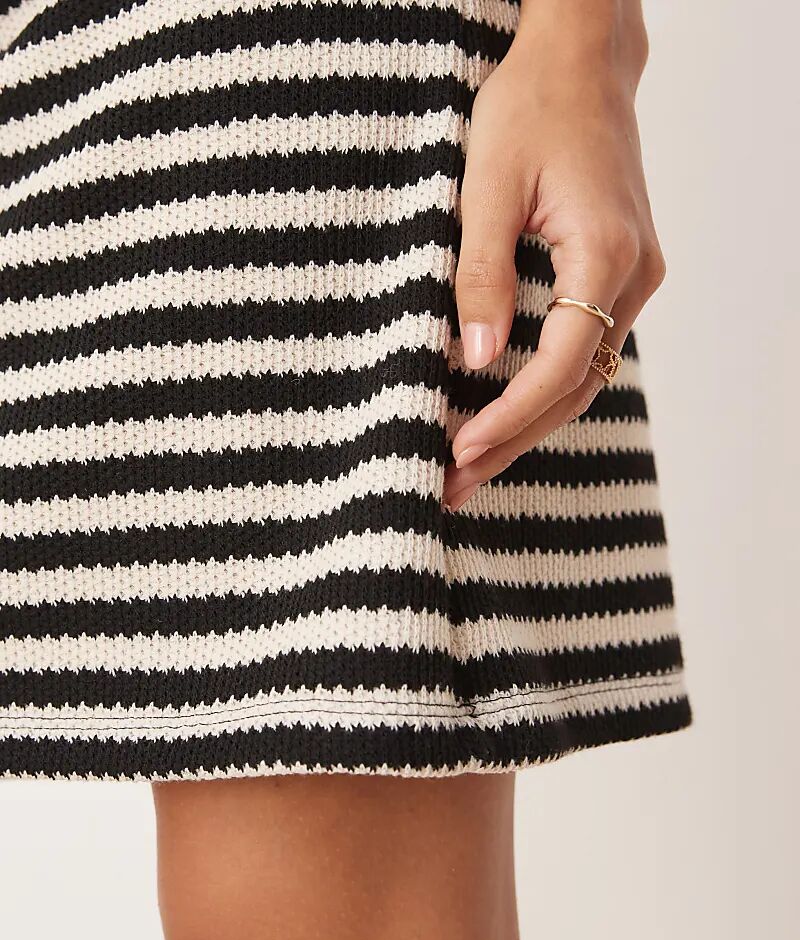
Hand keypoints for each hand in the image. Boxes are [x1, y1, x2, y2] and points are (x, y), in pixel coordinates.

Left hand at [443, 2, 665, 510]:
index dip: (509, 416)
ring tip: (469, 468)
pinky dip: (541, 391)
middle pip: (576, 388)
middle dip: (513, 441)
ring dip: (527, 426)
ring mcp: (633, 280)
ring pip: (582, 379)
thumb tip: (475, 360)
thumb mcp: (487, 186)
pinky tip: (501, 417)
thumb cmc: (531, 109)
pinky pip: (583, 352)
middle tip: (454, 487)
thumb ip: (482, 275)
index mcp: (607, 254)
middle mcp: (634, 277)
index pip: (560, 364)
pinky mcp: (617, 277)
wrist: (581, 64)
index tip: (459, 452)